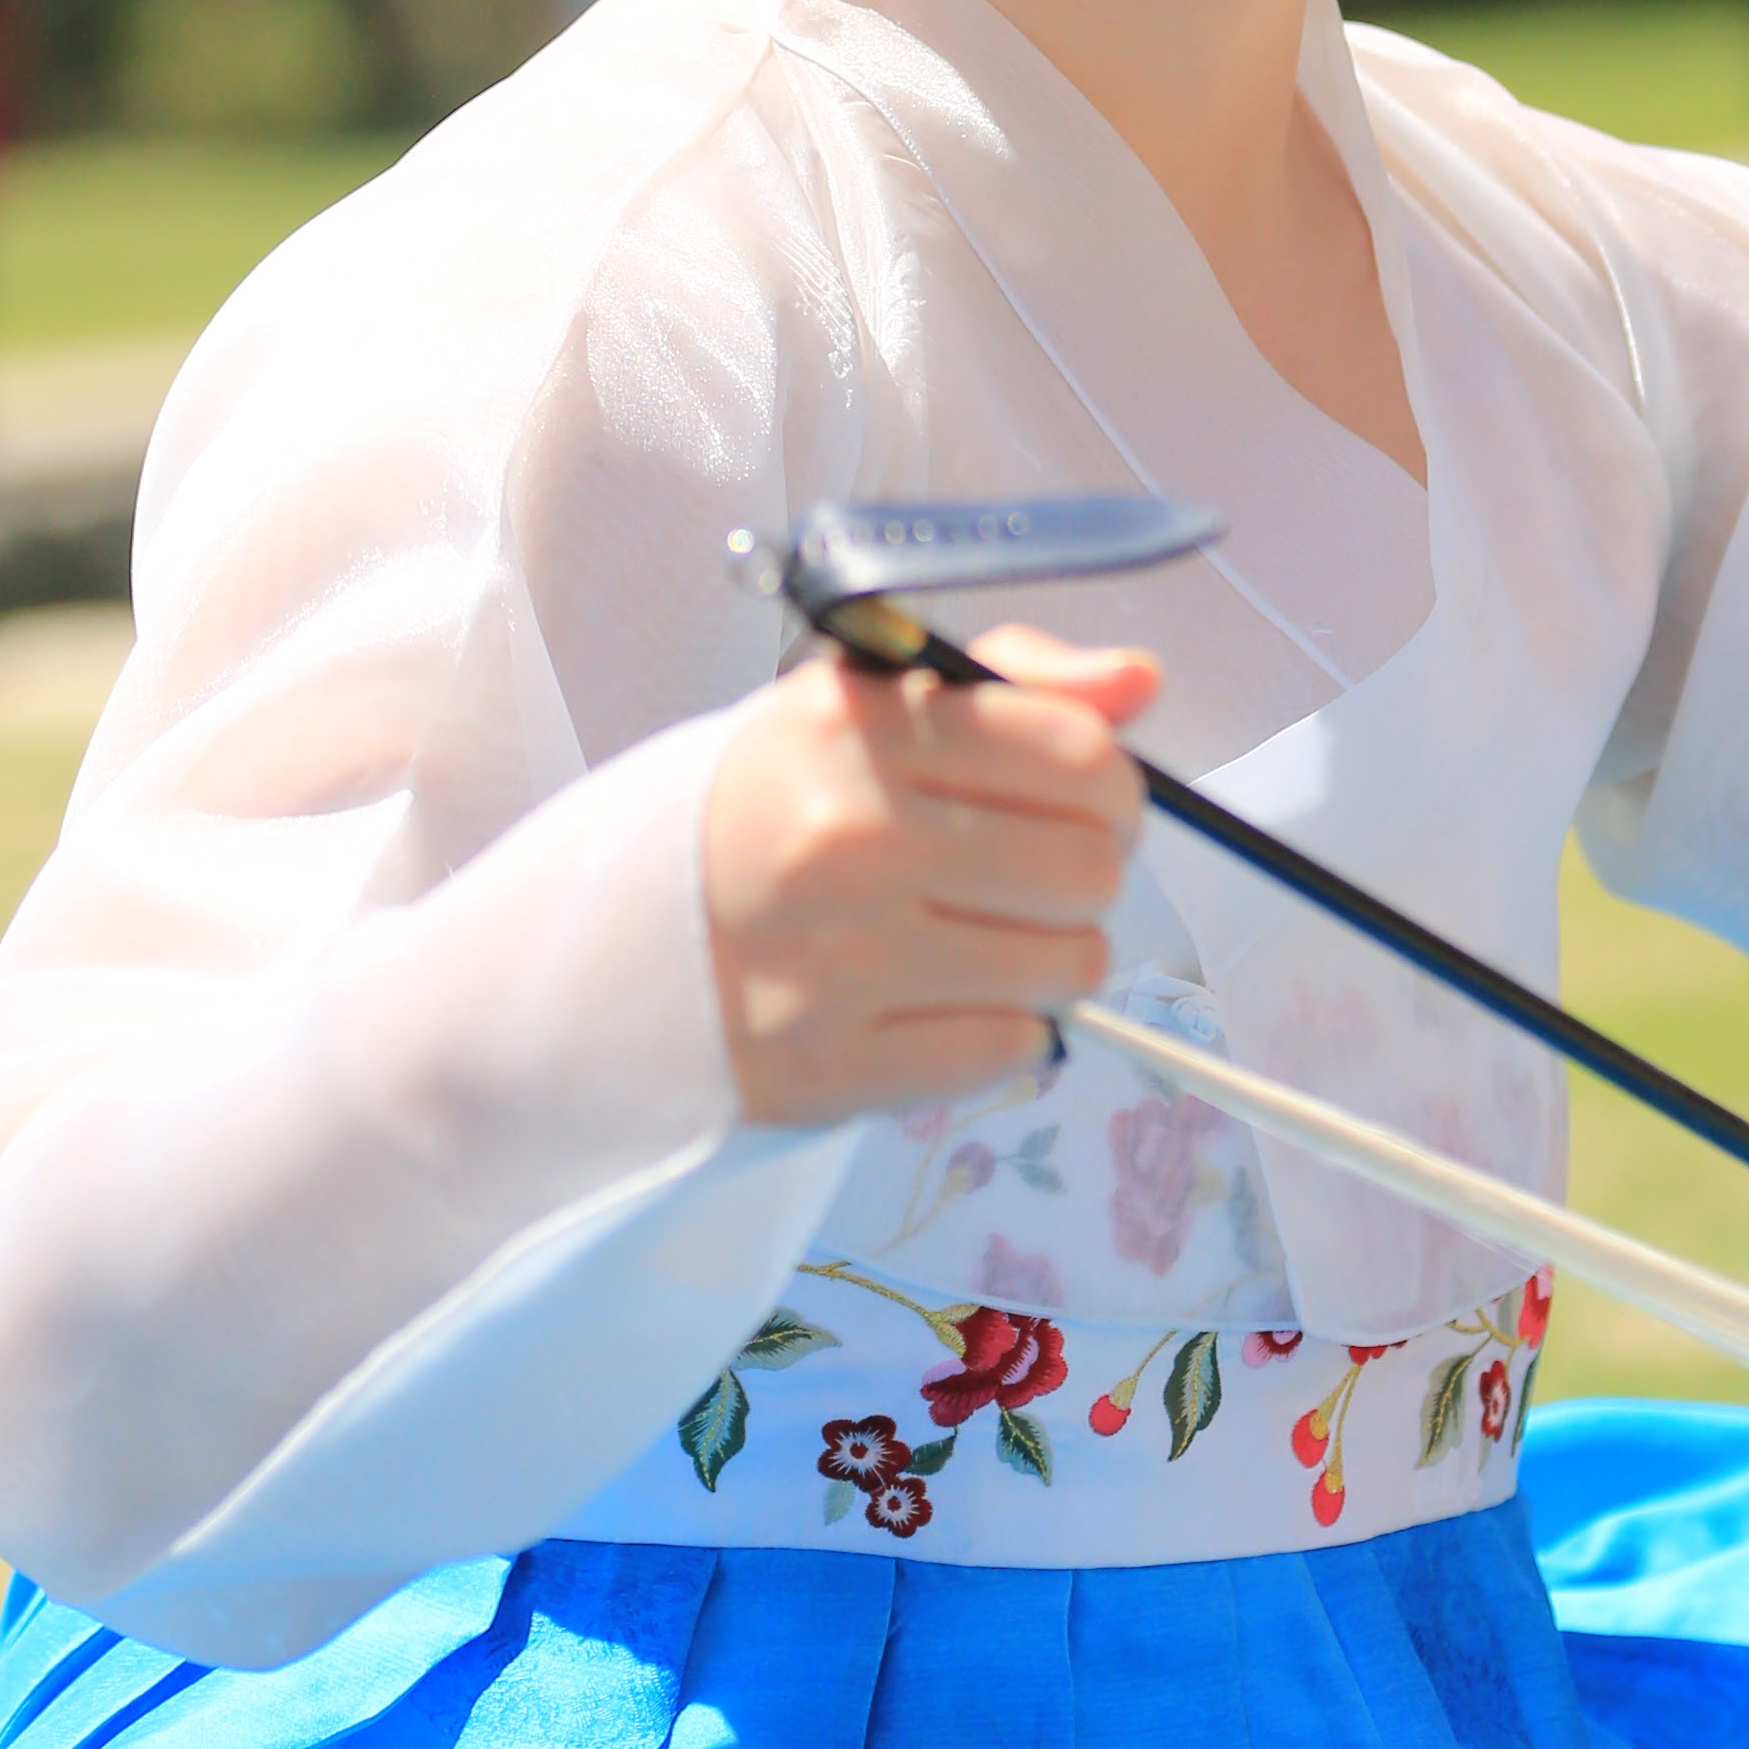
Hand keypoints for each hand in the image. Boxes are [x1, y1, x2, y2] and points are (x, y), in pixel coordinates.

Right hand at [703, 629, 1155, 1123]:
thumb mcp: (863, 710)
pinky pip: (1012, 1048)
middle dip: (1082, 875)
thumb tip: (1138, 681)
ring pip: (1070, 967)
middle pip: (1092, 869)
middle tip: (1023, 877)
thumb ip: (1012, 682)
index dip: (1107, 785)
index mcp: (854, 728)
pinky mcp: (829, 1067)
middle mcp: (844, 838)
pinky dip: (1002, 1028)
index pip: (1080, 755)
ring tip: (980, 938)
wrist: (609, 944)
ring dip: (1050, 958)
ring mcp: (836, 961)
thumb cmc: (768, 814)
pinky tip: (939, 998)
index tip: (1077, 803)